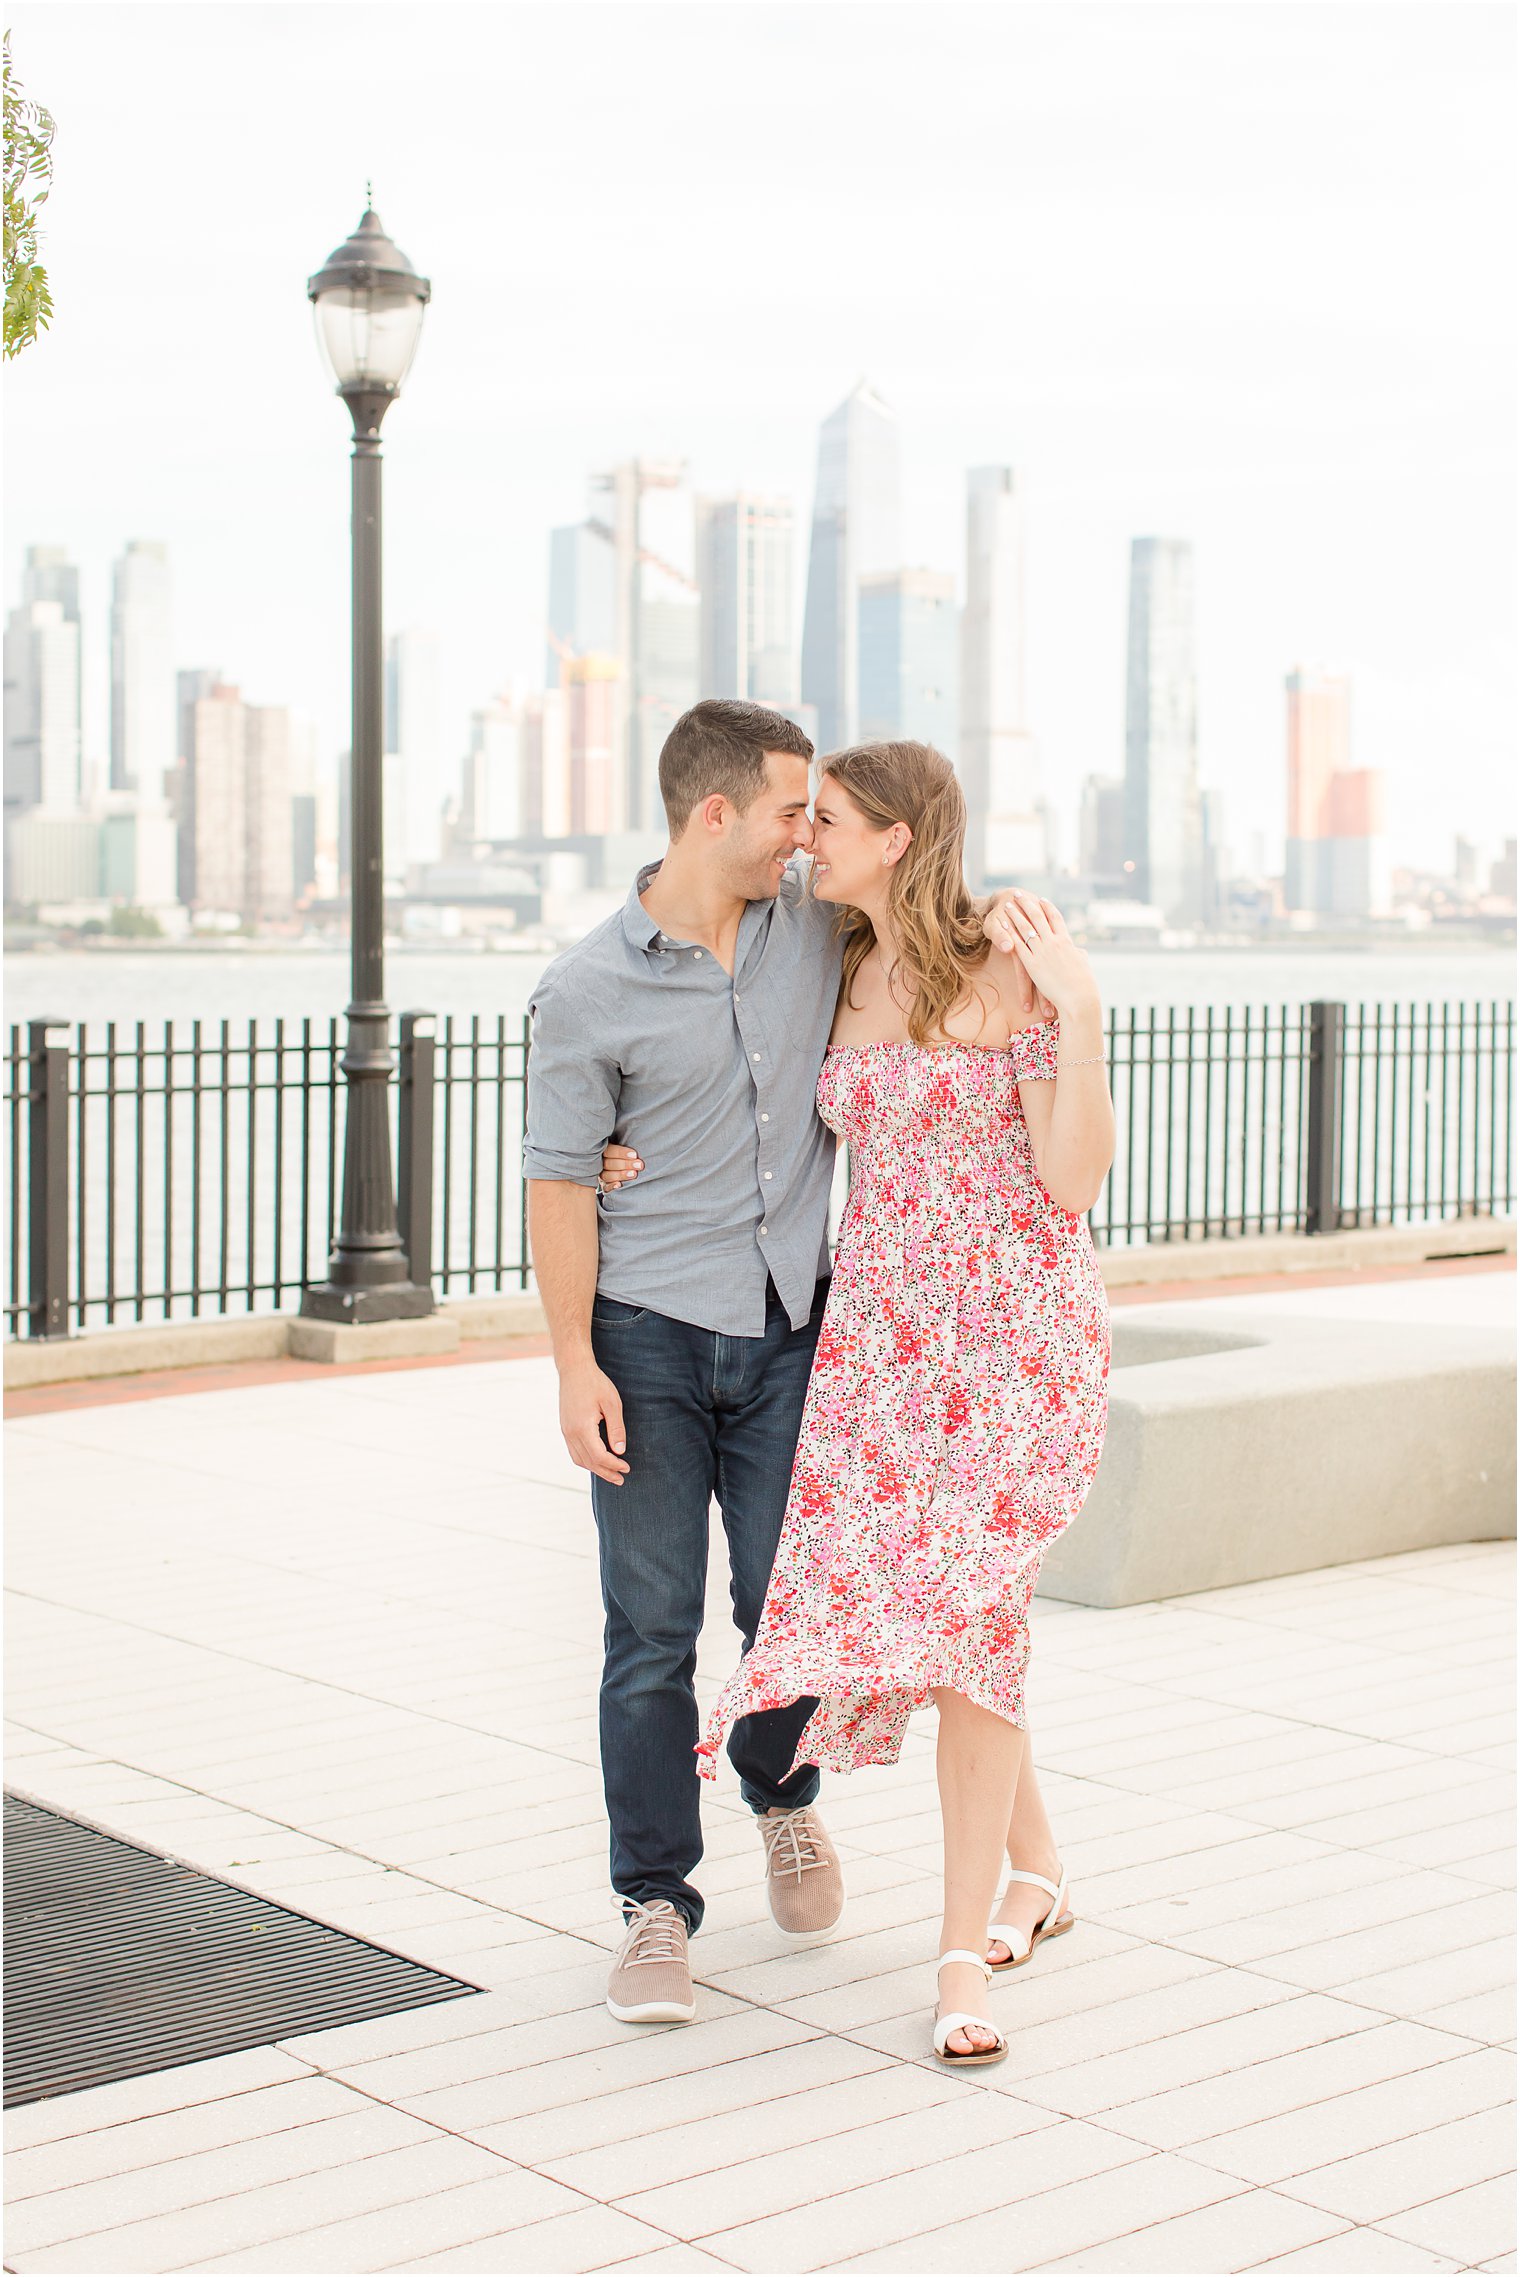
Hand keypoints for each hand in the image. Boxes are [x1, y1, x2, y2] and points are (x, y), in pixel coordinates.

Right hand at [559, 1357, 629, 1484]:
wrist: (574, 1369)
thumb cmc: (595, 1383)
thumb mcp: (612, 1403)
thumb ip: (616, 1428)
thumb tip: (620, 1451)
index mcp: (582, 1428)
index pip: (599, 1456)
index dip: (613, 1465)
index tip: (627, 1468)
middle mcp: (570, 1433)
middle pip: (588, 1462)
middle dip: (606, 1472)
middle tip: (621, 1479)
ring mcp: (565, 1431)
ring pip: (579, 1459)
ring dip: (595, 1469)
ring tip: (610, 1474)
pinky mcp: (565, 1427)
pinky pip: (574, 1451)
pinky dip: (586, 1460)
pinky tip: (597, 1461)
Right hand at [598, 1143, 641, 1192]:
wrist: (623, 1167)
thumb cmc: (626, 1154)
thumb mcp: (624, 1144)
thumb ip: (627, 1142)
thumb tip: (641, 1135)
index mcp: (603, 1150)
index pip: (609, 1151)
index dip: (621, 1153)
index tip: (634, 1155)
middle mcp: (600, 1162)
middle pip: (608, 1163)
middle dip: (625, 1164)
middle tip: (639, 1165)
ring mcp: (601, 1174)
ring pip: (607, 1175)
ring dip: (621, 1175)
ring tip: (634, 1174)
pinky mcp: (604, 1185)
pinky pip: (605, 1188)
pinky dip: (611, 1186)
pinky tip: (619, 1185)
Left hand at [987, 891, 1095, 1014]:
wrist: (1079, 997)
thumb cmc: (1085, 984)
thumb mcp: (1083, 964)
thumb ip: (1079, 955)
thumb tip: (1079, 951)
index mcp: (1067, 941)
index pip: (1055, 919)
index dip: (1048, 908)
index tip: (1041, 899)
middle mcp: (1054, 942)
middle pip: (1037, 917)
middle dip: (1027, 904)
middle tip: (1018, 894)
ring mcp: (1043, 952)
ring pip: (1025, 927)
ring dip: (1015, 914)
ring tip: (1007, 905)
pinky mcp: (1032, 963)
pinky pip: (1018, 944)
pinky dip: (1009, 933)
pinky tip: (1003, 926)